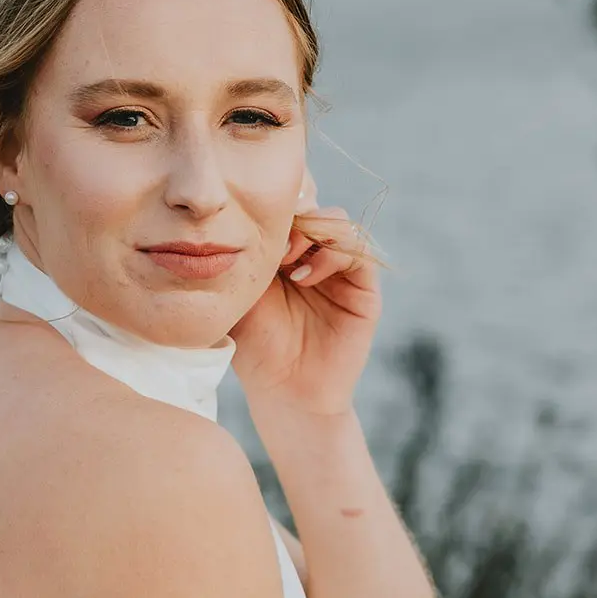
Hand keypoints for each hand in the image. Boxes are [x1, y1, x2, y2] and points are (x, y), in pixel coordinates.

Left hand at [228, 179, 381, 417]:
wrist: (284, 391)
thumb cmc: (254, 347)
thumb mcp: (240, 293)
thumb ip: (242, 254)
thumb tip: (233, 216)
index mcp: (287, 250)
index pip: (289, 207)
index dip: (275, 207)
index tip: (250, 225)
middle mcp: (317, 254)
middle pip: (315, 206)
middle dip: (293, 215)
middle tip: (271, 244)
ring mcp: (342, 270)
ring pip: (338, 222)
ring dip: (312, 232)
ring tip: (285, 262)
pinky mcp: (364, 289)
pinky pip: (357, 252)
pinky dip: (331, 255)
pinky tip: (303, 277)